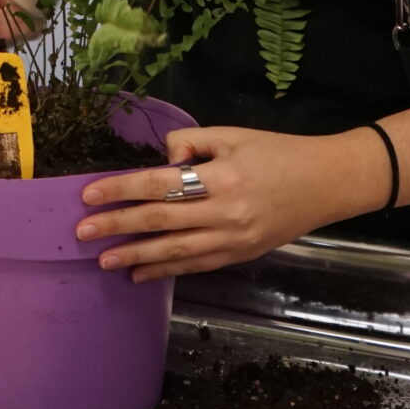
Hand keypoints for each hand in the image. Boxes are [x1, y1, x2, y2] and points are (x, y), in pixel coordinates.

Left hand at [75, 124, 391, 283]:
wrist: (327, 184)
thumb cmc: (278, 152)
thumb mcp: (233, 135)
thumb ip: (192, 143)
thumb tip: (160, 161)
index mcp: (222, 177)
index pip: (159, 184)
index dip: (121, 189)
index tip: (88, 194)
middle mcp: (225, 212)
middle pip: (160, 221)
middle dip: (117, 227)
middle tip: (82, 233)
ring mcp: (233, 239)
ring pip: (174, 251)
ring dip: (136, 256)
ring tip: (103, 260)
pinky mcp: (240, 255)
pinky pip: (196, 265)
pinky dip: (166, 270)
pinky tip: (140, 274)